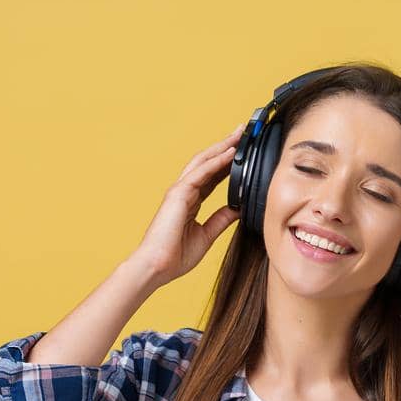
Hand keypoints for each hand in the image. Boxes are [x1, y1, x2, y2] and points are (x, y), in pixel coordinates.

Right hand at [129, 124, 244, 287]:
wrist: (157, 267)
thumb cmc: (175, 256)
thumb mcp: (207, 235)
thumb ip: (221, 220)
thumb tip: (238, 208)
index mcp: (190, 202)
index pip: (212, 176)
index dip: (227, 164)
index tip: (244, 153)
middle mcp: (184, 192)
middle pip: (208, 163)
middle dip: (225, 146)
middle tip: (243, 132)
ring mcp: (179, 191)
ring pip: (204, 162)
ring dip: (222, 147)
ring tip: (239, 134)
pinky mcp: (178, 194)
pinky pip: (201, 173)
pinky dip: (216, 161)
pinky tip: (230, 153)